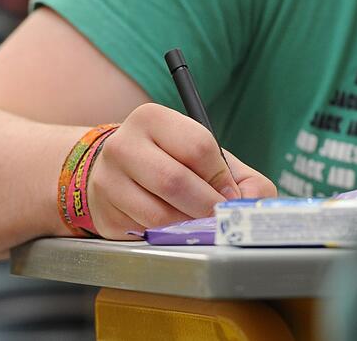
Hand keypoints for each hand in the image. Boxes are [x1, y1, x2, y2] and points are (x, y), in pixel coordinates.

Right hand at [87, 103, 275, 239]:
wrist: (117, 173)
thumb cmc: (170, 162)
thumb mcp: (206, 158)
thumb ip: (242, 178)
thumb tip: (252, 205)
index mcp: (151, 119)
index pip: (197, 146)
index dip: (221, 177)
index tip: (228, 193)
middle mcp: (123, 145)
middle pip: (174, 181)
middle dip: (206, 207)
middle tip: (219, 217)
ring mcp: (108, 181)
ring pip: (159, 215)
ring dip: (187, 226)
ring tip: (194, 221)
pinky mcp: (105, 213)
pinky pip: (145, 234)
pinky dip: (167, 236)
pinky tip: (169, 227)